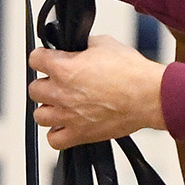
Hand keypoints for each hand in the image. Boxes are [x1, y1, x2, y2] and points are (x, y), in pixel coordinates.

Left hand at [29, 33, 165, 147]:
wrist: (150, 96)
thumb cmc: (132, 72)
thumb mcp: (104, 43)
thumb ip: (83, 45)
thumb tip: (77, 46)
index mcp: (64, 68)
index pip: (35, 59)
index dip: (42, 57)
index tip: (48, 59)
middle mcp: (62, 93)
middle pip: (34, 89)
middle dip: (46, 84)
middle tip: (60, 83)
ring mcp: (69, 116)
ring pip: (40, 115)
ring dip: (49, 109)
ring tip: (62, 104)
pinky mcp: (81, 134)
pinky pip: (54, 140)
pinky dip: (57, 134)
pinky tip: (67, 125)